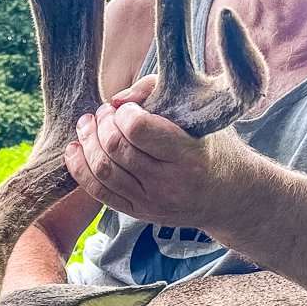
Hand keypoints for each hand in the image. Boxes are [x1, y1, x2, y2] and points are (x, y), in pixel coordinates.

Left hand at [65, 76, 250, 232]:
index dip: (124, 113)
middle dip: (102, 123)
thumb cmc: (213, 145)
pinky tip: (76, 149)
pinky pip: (98, 192)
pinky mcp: (138, 212)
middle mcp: (169, 183)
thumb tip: (116, 100)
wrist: (229, 195)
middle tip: (105, 112)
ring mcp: (152, 202)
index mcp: (188, 155)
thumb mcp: (200, 112)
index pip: (139, 130)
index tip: (128, 108)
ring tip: (89, 124)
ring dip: (87, 142)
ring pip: (102, 170)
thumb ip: (157, 93)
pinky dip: (80, 168)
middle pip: (116, 148)